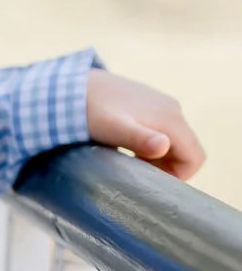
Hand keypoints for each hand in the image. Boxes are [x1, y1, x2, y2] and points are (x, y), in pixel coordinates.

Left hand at [86, 68, 205, 181]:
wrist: (74, 86)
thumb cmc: (92, 113)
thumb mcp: (114, 131)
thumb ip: (140, 140)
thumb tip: (163, 145)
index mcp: (170, 119)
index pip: (195, 158)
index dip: (180, 177)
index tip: (153, 184)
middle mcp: (173, 110)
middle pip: (186, 151)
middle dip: (168, 169)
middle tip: (140, 178)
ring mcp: (162, 105)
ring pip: (174, 143)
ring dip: (158, 160)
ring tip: (130, 165)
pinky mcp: (150, 105)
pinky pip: (161, 133)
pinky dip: (150, 148)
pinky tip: (127, 151)